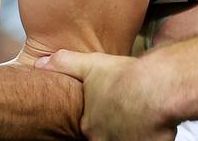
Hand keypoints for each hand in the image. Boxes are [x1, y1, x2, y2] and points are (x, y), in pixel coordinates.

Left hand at [37, 51, 173, 140]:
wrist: (156, 86)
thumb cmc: (125, 76)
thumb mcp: (91, 64)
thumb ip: (65, 64)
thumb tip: (39, 63)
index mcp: (90, 124)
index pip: (91, 128)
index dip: (104, 118)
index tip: (114, 109)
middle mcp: (105, 139)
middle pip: (109, 136)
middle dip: (119, 126)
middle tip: (129, 113)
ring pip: (128, 138)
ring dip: (135, 131)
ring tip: (143, 116)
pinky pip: (150, 140)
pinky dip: (154, 134)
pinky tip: (157, 122)